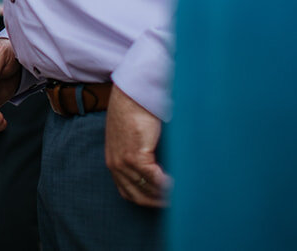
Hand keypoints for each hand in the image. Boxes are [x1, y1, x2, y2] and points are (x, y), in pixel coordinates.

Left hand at [104, 86, 170, 207]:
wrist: (132, 94)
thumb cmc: (134, 112)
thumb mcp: (132, 139)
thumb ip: (140, 155)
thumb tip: (162, 169)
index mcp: (114, 163)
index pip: (130, 192)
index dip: (149, 200)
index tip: (165, 201)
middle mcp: (116, 166)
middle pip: (140, 196)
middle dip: (159, 202)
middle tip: (178, 202)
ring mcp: (124, 162)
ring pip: (149, 189)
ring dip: (166, 195)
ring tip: (182, 194)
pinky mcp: (135, 156)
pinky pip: (155, 179)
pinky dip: (169, 185)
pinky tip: (180, 184)